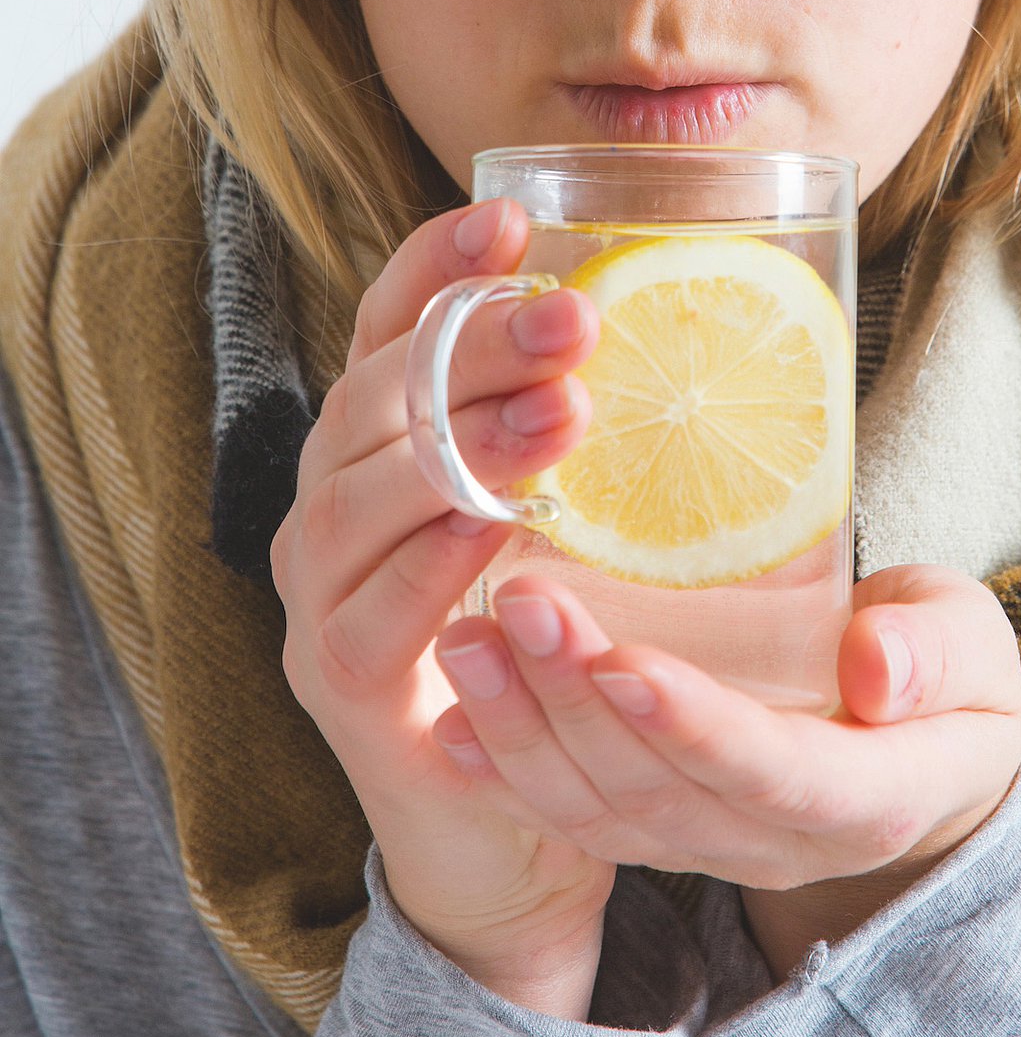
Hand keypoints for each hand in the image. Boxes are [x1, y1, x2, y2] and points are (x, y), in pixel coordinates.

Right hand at [269, 197, 612, 1016]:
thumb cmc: (549, 637)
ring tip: (566, 413)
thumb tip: (684, 323)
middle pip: (380, 397)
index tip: (511, 218)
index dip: (436, 268)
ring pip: (359, 494)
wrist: (510, 818)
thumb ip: (584, 430)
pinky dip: (434, 564)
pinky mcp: (340, 682)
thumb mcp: (568, 513)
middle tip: (577, 320)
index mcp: (379, 444)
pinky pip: (372, 612)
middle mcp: (328, 502)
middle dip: (474, 348)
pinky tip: (502, 529)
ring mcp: (319, 593)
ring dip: (462, 446)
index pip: (386, 328)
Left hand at [432, 563, 1020, 973]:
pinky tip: (451, 719)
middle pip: (663, 792)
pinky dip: (509, 772)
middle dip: (580, 702)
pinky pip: (575, 819)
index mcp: (869, 798)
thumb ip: (936, 652)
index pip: (775, 774)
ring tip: (465, 640)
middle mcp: (776, 842)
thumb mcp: (972, 648)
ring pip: (603, 811)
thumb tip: (874, 666)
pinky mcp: (662, 834)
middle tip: (519, 605)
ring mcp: (710, 848)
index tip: (624, 657)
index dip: (697, 726)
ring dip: (524, 730)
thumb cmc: (947, 673)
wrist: (920, 752)